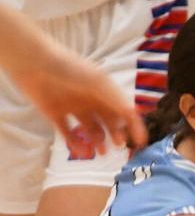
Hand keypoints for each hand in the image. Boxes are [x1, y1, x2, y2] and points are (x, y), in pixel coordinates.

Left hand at [15, 42, 147, 154]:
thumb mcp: (98, 82)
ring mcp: (73, 108)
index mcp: (104, 92)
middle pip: (108, 123)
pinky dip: (76, 143)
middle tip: (119, 147)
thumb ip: (116, 100)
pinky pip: (68, 133)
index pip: (124, 111)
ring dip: (98, 141)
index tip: (140, 141)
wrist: (34, 63)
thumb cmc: (70, 68)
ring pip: (90, 130)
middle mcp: (91, 101)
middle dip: (116, 135)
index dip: (134, 126)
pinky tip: (83, 151)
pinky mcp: (55, 115)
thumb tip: (134, 117)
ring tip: (101, 152)